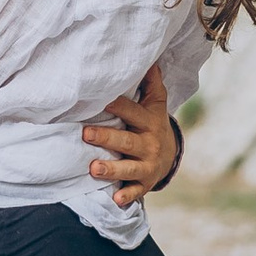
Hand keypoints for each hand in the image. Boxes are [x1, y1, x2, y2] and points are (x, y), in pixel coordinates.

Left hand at [84, 60, 181, 208]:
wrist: (170, 155)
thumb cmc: (152, 124)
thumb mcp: (155, 103)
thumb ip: (150, 82)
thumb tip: (148, 56)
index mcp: (149, 122)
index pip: (132, 113)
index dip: (118, 106)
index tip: (101, 101)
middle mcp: (149, 144)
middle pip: (127, 142)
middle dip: (106, 138)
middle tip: (85, 134)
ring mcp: (147, 166)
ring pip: (129, 169)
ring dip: (112, 169)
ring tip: (93, 168)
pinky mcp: (145, 183)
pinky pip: (136, 191)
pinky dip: (127, 196)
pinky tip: (115, 199)